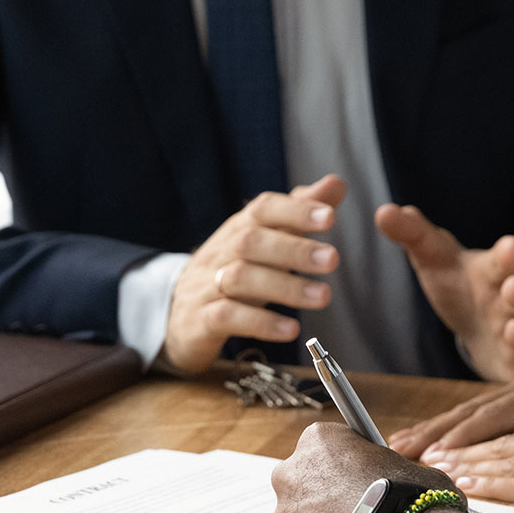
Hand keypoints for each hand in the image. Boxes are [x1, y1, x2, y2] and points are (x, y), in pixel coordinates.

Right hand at [160, 175, 346, 373]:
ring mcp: (207, 286)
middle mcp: (221, 253)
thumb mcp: (264, 242)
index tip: (329, 216)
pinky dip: (261, 323)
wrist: (177, 316)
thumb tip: (336, 183)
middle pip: (251, 242)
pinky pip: (227, 317)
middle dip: (294, 249)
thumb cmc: (232, 272)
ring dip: (286, 287)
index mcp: (239, 229)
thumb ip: (298, 214)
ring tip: (323, 295)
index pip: (262, 209)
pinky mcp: (200, 321)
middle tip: (333, 259)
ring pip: (241, 279)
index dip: (294, 210)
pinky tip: (291, 329)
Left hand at [271, 422, 456, 512]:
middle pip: (306, 483)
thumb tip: (394, 478)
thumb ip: (387, 468)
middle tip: (361, 512)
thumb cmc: (412, 502)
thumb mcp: (409, 467)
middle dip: (329, 497)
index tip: (362, 476)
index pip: (327, 446)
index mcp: (319, 440)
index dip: (348, 464)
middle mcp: (291, 474)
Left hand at [374, 204, 513, 380]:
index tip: (510, 248)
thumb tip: (384, 212)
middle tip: (510, 290)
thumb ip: (413, 234)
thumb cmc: (458, 284)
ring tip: (512, 333)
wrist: (478, 325)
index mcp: (494, 269)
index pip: (505, 258)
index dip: (509, 254)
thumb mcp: (433, 258)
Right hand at [385, 325, 513, 458]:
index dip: (467, 437)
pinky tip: (429, 438)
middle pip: (469, 412)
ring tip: (399, 444)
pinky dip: (449, 426)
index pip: (498, 415)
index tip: (440, 453)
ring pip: (466, 412)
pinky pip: (476, 413)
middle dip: (432, 432)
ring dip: (431, 429)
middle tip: (398, 450)